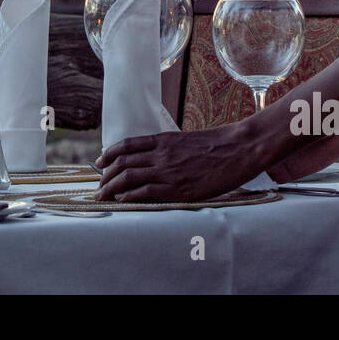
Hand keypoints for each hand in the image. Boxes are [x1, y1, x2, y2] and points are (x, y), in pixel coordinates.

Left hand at [94, 121, 260, 202]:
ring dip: (110, 187)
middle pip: (122, 162)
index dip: (109, 154)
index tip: (100, 162)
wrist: (240, 148)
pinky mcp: (178, 188)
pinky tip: (122, 200)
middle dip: (105, 175)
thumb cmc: (219, 146)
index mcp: (164, 140)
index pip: (127, 145)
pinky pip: (145, 192)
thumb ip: (170, 149)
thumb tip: (157, 158)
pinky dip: (129, 196)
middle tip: (98, 186)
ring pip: (128, 177)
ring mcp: (168, 170)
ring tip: (102, 196)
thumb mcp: (188, 141)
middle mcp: (161, 153)